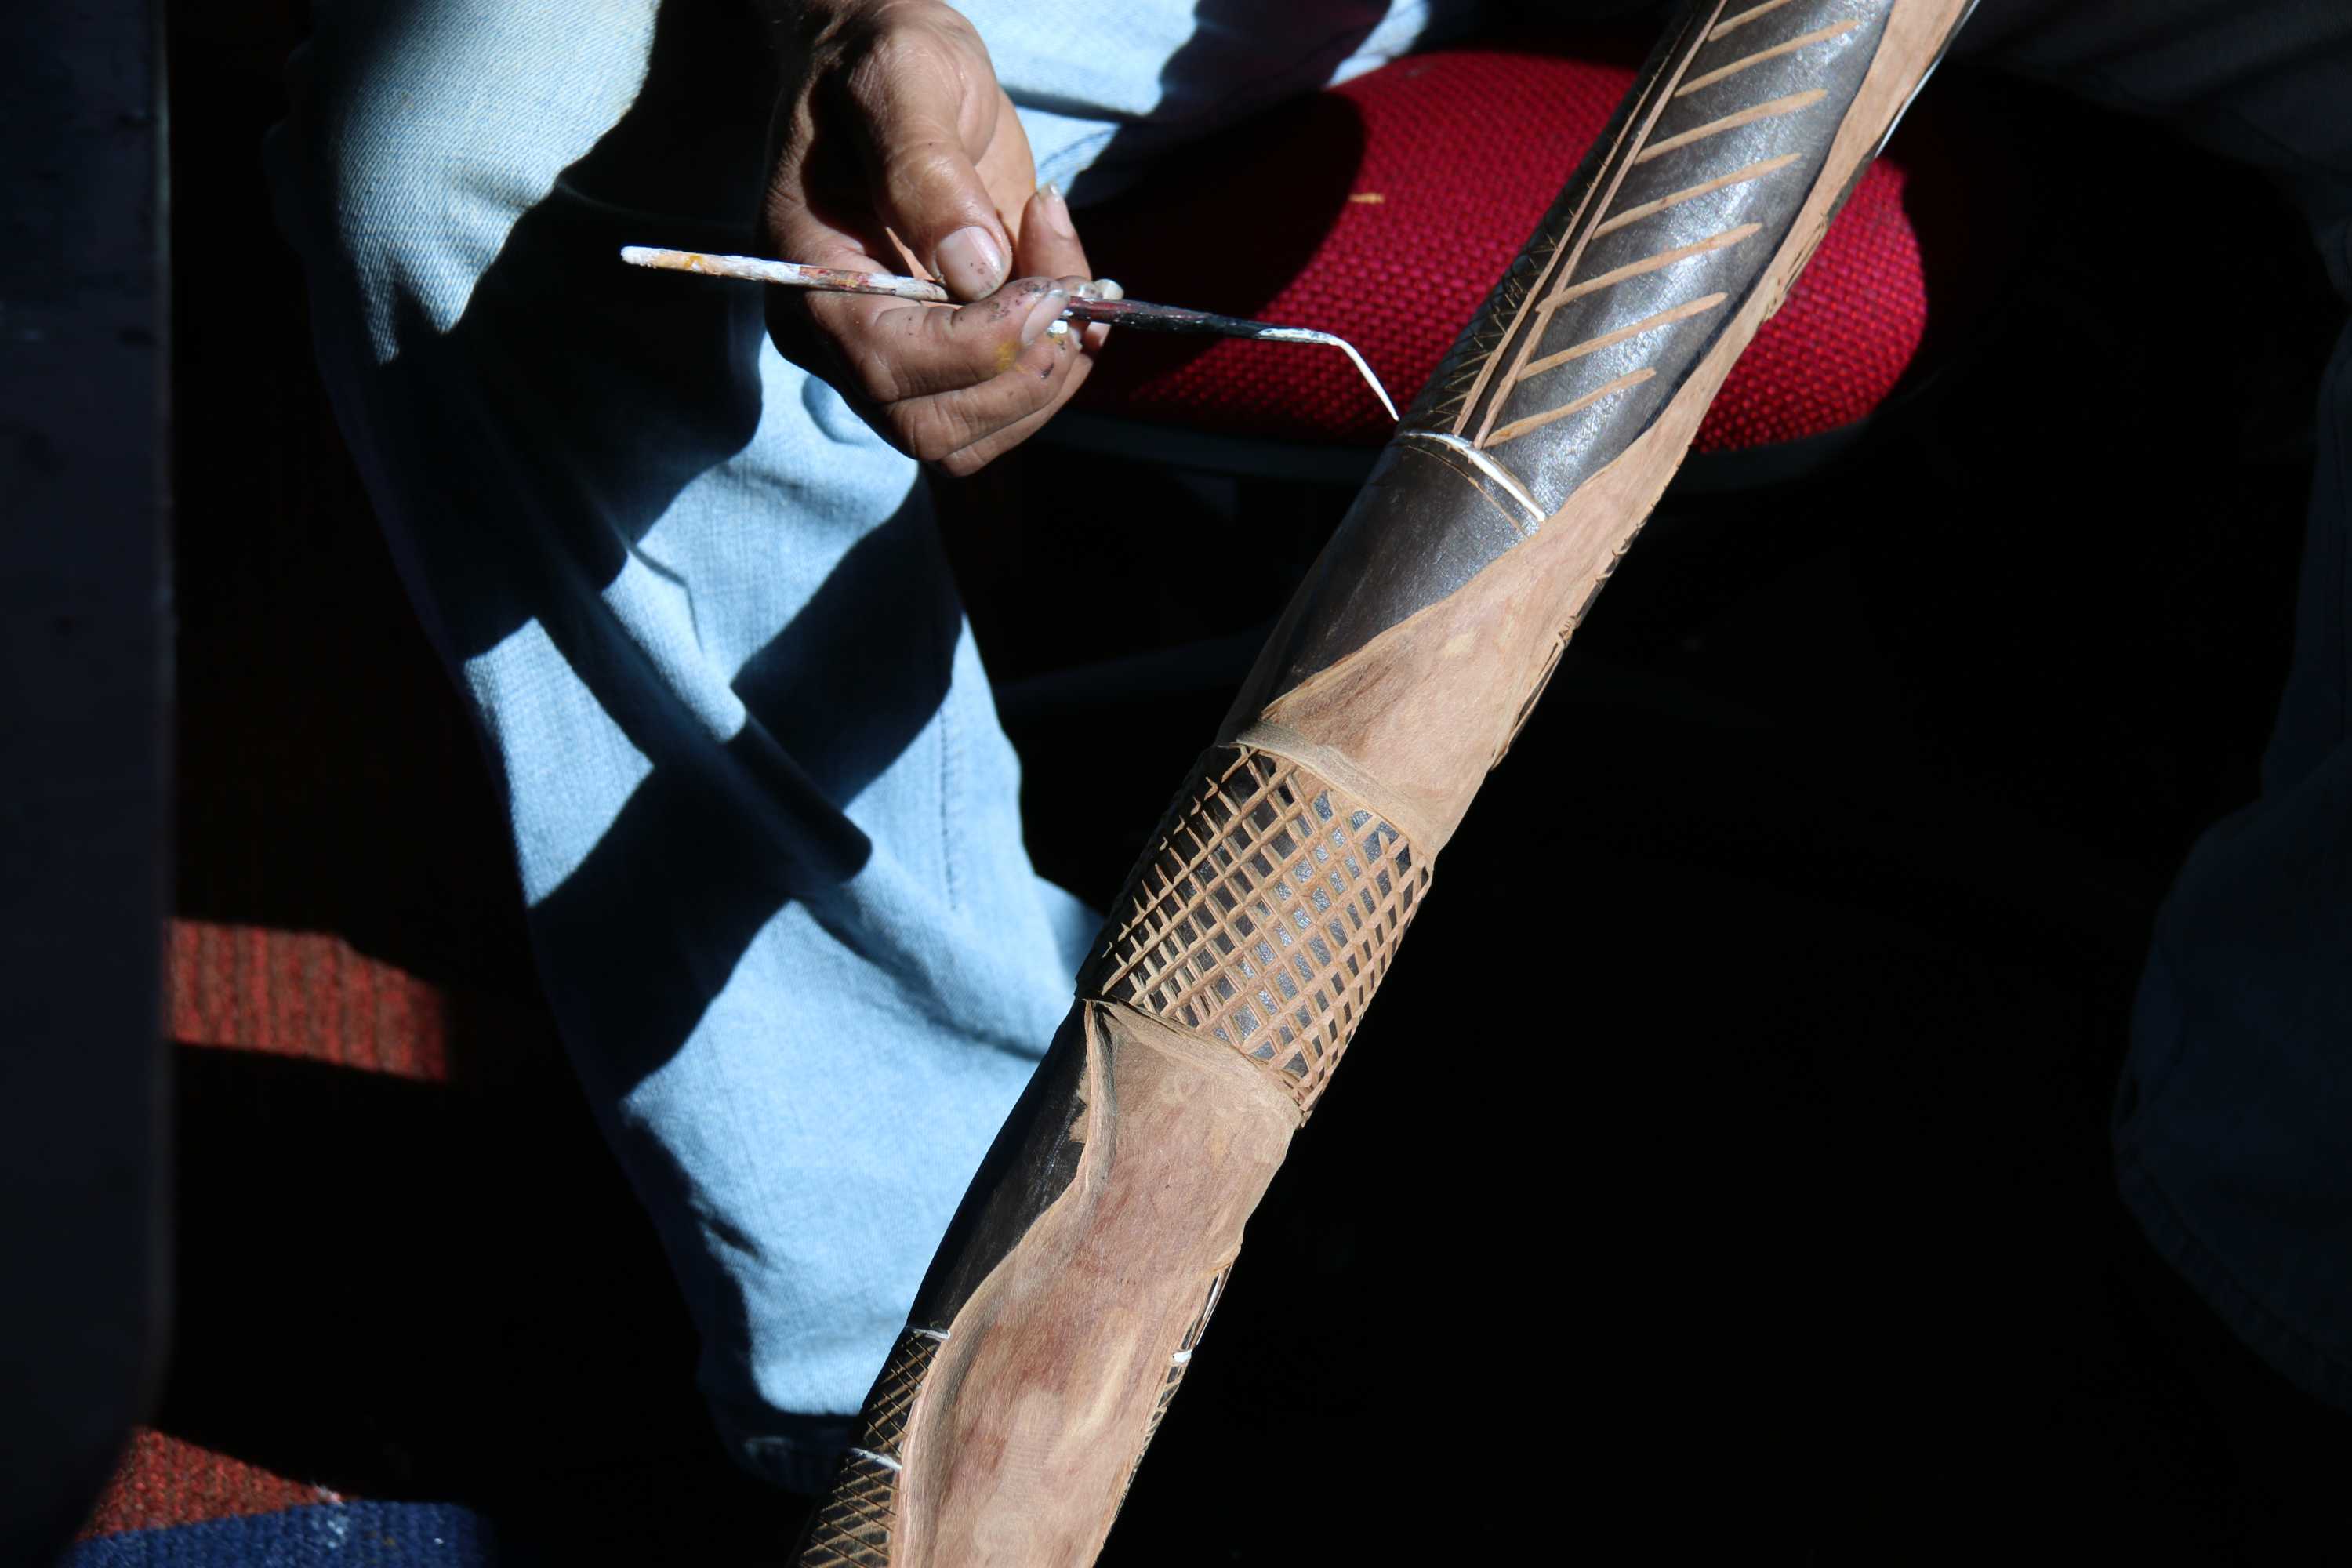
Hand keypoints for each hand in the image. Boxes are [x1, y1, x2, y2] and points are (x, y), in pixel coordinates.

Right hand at [758, 0, 1106, 474]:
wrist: (898, 68)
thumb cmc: (885, 62)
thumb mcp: (902, 79)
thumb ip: (925, 171)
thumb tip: (975, 270)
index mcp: (808, 275)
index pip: (887, 362)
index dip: (982, 344)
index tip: (1050, 286)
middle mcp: (840, 340)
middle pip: (933, 428)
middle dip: (1023, 369)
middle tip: (1074, 281)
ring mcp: (896, 358)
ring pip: (975, 436)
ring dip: (1050, 371)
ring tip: (1076, 272)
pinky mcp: (949, 358)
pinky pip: (1004, 408)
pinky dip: (1058, 363)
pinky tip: (1075, 288)